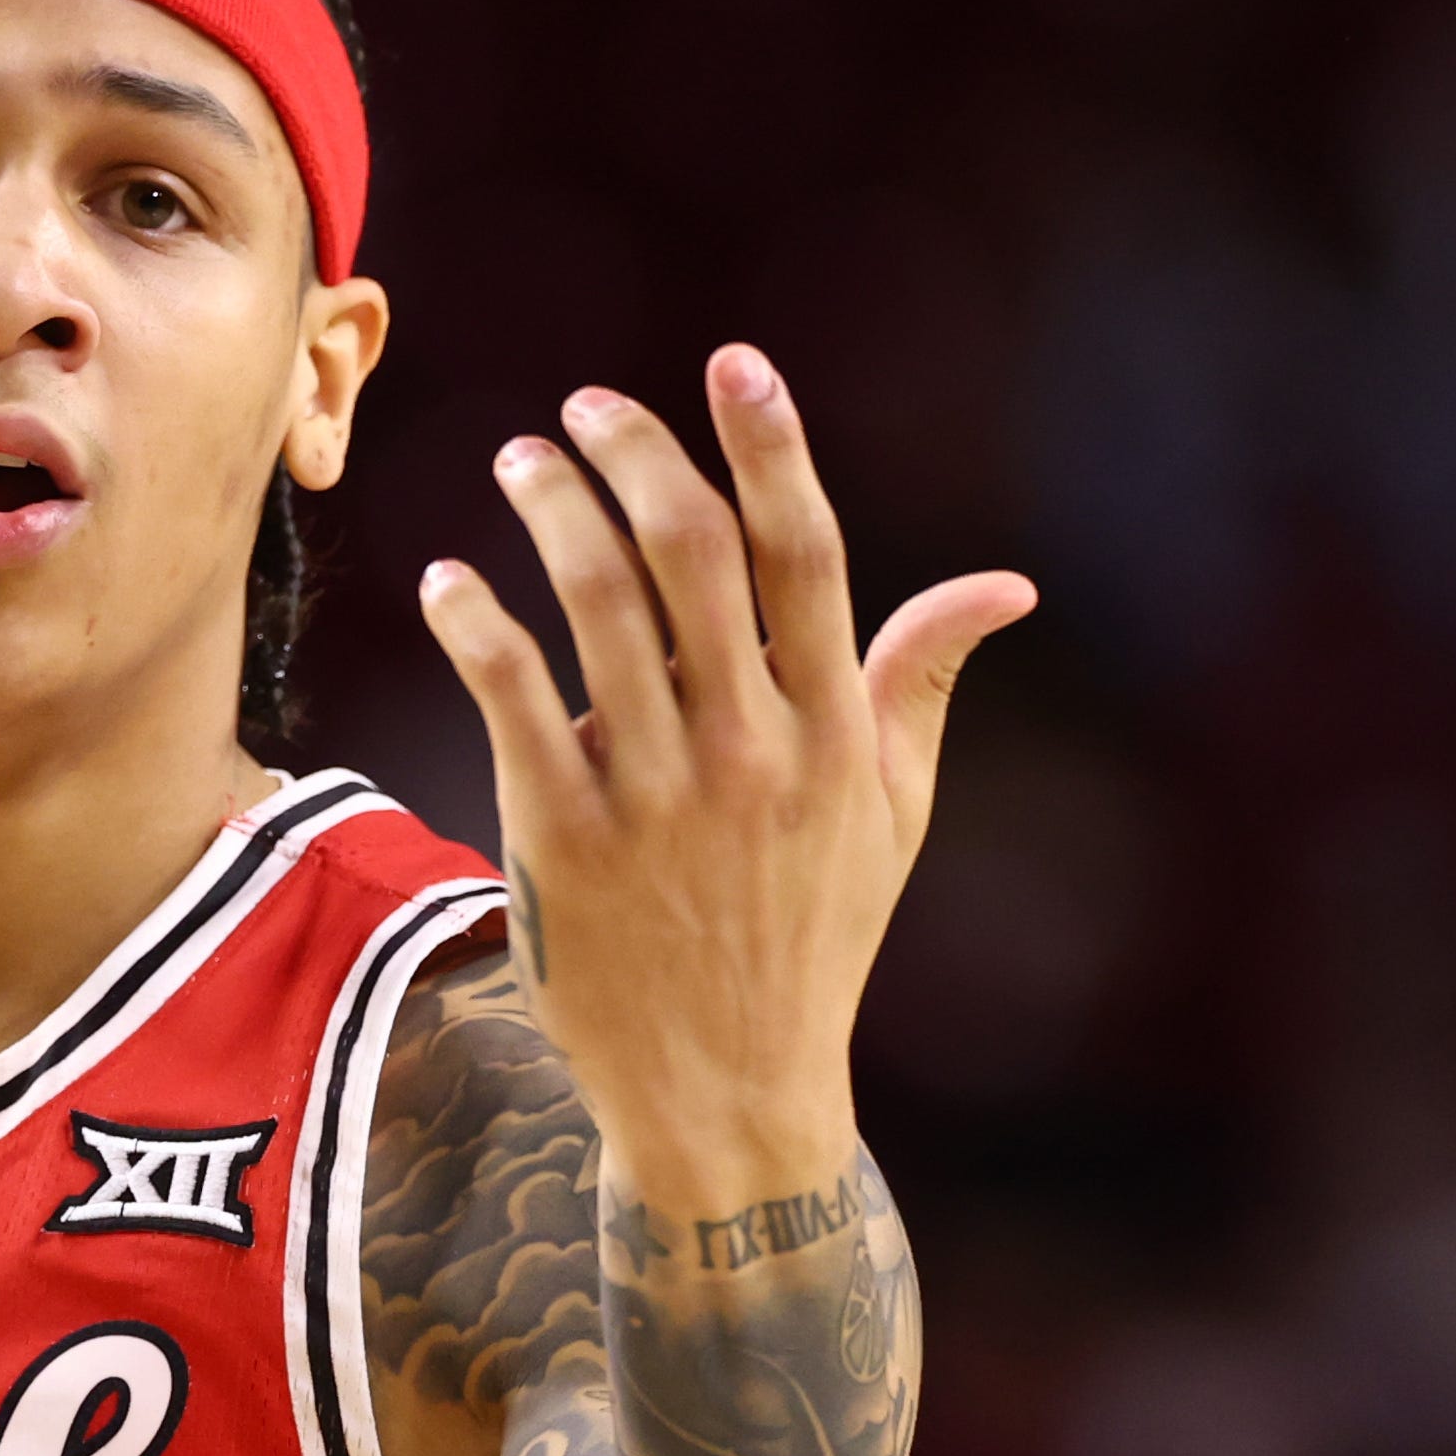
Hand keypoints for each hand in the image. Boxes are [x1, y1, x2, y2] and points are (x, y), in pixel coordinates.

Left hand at [414, 347, 1031, 1219]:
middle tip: (587, 407)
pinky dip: (476, 623)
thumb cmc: (814, 939)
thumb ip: (923, 681)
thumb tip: (1004, 586)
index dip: (771, 445)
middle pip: (693, 555)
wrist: (731, 1092)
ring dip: (552, 511)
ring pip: (597, 608)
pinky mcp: (565, 838)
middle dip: (636, 456)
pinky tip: (451, 580)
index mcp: (837, 731)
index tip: (733, 362)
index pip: (807, 553)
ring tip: (518, 460)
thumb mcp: (893, 813)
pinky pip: (512, 700)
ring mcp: (657, 796)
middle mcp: (754, 750)